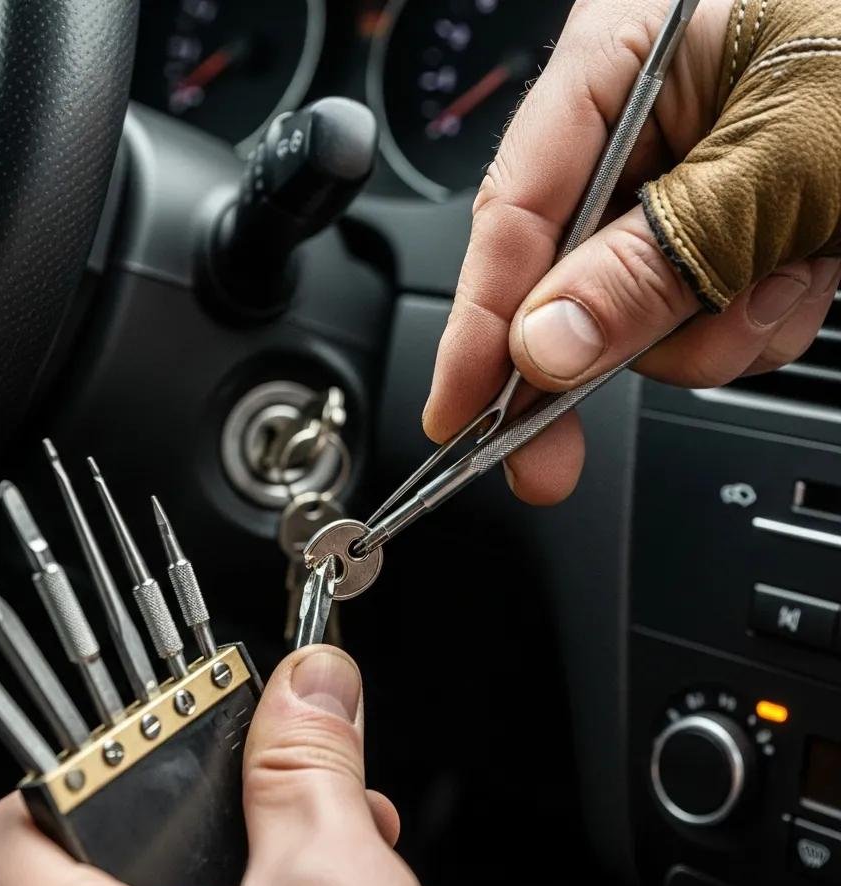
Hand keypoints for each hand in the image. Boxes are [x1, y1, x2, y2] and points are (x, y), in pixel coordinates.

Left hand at [0, 647, 511, 885]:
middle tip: (259, 786)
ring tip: (314, 841)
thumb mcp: (341, 883)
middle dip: (192, 815)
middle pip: (84, 870)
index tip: (156, 742)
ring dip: (228, 868)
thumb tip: (307, 686)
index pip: (4, 831)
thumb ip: (306, 764)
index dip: (79, 765)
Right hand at [423, 0, 840, 504]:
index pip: (515, 207)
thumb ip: (656, 260)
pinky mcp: (739, 215)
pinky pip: (708, 305)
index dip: (479, 323)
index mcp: (627, 52)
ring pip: (642, 305)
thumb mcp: (791, 159)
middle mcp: (648, 113)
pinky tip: (803, 273)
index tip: (459, 415)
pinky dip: (753, 318)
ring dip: (705, 331)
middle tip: (554, 456)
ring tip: (785, 280)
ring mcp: (694, 170)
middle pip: (567, 270)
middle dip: (598, 352)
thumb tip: (544, 350)